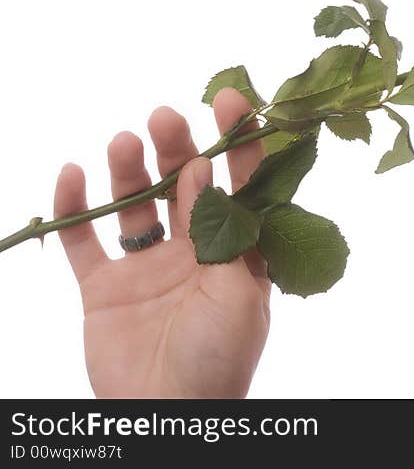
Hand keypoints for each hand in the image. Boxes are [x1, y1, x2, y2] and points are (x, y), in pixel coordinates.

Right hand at [53, 87, 270, 397]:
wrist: (166, 415)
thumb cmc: (218, 357)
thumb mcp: (238, 293)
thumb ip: (222, 231)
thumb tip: (206, 170)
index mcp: (236, 253)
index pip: (241, 185)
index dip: (239, 141)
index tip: (234, 98)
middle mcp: (194, 252)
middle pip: (183, 186)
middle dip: (176, 148)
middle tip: (165, 117)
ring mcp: (148, 267)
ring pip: (135, 204)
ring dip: (127, 171)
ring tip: (123, 142)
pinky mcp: (106, 287)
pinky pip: (85, 243)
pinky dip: (75, 210)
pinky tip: (72, 175)